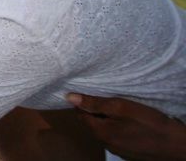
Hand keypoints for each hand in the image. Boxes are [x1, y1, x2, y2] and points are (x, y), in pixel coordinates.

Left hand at [67, 93, 185, 160]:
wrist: (176, 144)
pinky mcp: (129, 152)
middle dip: (93, 111)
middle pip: (91, 124)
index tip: (86, 92)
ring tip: (115, 107)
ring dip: (105, 120)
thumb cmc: (149, 123)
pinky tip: (127, 121)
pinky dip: (116, 128)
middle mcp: (106, 144)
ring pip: (104, 131)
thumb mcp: (121, 107)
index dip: (82, 103)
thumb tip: (70, 97)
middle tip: (102, 97)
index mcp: (100, 133)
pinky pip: (115, 137)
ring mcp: (118, 150)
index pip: (81, 116)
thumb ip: (95, 103)